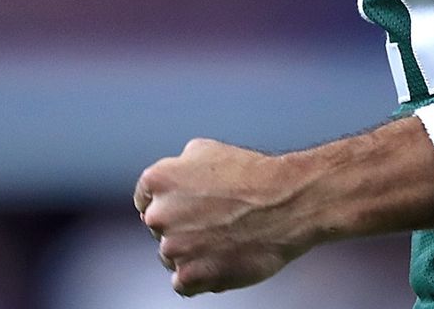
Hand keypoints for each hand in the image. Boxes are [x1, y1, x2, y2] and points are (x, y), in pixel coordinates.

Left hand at [133, 138, 317, 294]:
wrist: (288, 203)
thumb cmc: (254, 175)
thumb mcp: (206, 150)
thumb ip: (176, 168)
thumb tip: (168, 183)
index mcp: (158, 180)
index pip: (145, 199)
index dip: (170, 202)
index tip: (188, 207)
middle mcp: (159, 215)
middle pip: (159, 228)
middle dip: (180, 226)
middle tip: (213, 221)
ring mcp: (174, 248)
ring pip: (171, 255)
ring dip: (191, 251)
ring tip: (223, 239)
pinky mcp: (190, 276)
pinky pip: (183, 283)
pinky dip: (200, 276)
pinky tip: (220, 259)